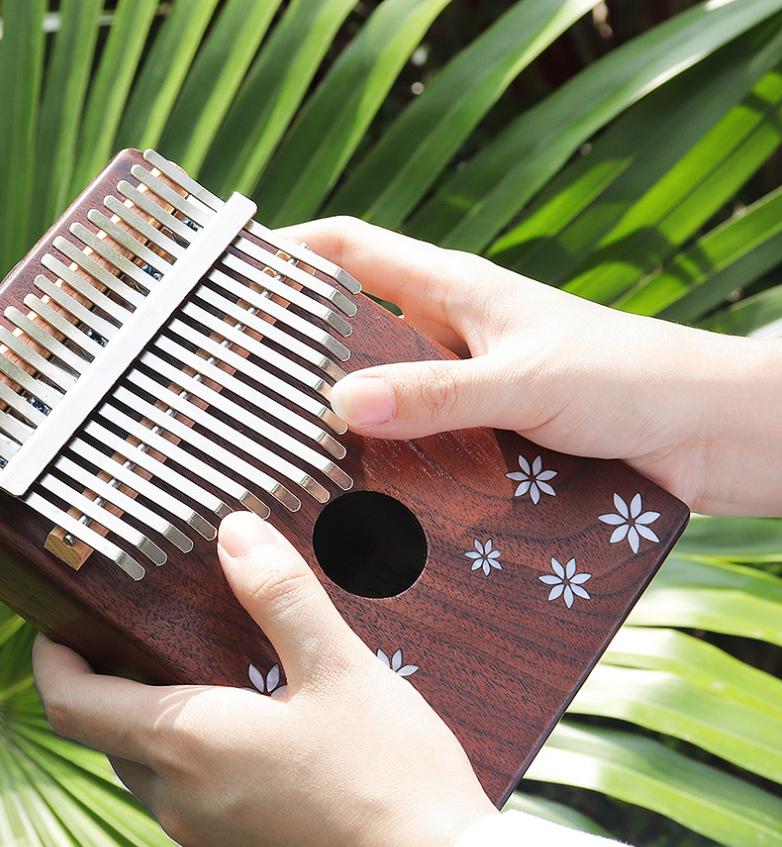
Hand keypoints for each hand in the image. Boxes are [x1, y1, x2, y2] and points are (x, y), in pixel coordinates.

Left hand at [33, 511, 495, 846]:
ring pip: (168, 788)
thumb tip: (233, 532)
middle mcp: (182, 808)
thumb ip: (279, 596)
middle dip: (125, 696)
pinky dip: (222, 792)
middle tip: (162, 653)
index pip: (73, 705)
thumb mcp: (339, 669)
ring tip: (236, 705)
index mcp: (188, 744)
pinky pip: (211, 830)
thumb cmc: (391, 778)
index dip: (52, 663)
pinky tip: (285, 776)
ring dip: (179, 744)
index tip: (55, 632)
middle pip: (120, 742)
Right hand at [285, 218, 781, 517]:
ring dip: (348, 420)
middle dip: (302, 351)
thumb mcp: (524, 381)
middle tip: (244, 389)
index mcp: (455, 291)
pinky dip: (394, 466)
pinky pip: (423, 446)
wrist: (708, 433)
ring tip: (291, 455)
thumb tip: (340, 403)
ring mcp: (468, 387)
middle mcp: (453, 336)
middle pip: (356, 328)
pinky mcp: (488, 435)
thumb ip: (437, 393)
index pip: (353, 251)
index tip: (232, 278)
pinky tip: (366, 502)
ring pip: (386, 396)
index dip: (291, 254)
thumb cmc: (630, 378)